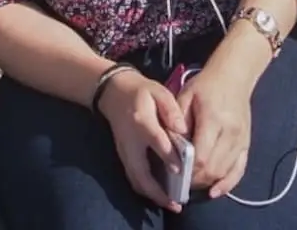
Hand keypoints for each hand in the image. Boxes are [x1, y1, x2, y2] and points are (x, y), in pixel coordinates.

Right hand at [97, 69, 189, 211]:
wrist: (113, 92)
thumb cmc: (141, 91)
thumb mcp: (158, 92)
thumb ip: (172, 109)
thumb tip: (182, 129)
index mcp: (141, 121)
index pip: (156, 141)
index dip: (168, 156)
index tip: (181, 170)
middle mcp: (131, 141)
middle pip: (140, 172)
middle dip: (158, 191)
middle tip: (176, 203)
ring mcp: (124, 151)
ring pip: (135, 180)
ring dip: (152, 195)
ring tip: (171, 204)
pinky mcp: (123, 156)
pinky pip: (133, 178)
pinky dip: (145, 190)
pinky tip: (160, 195)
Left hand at [176, 60, 256, 198]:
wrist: (234, 76)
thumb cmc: (205, 85)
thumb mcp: (185, 97)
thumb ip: (177, 122)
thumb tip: (171, 147)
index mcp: (213, 120)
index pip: (201, 155)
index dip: (188, 169)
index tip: (175, 173)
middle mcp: (231, 133)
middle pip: (213, 168)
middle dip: (196, 179)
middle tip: (181, 181)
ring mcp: (241, 140)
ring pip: (225, 172)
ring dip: (208, 182)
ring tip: (193, 183)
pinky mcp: (246, 144)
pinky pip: (239, 170)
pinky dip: (227, 183)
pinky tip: (215, 191)